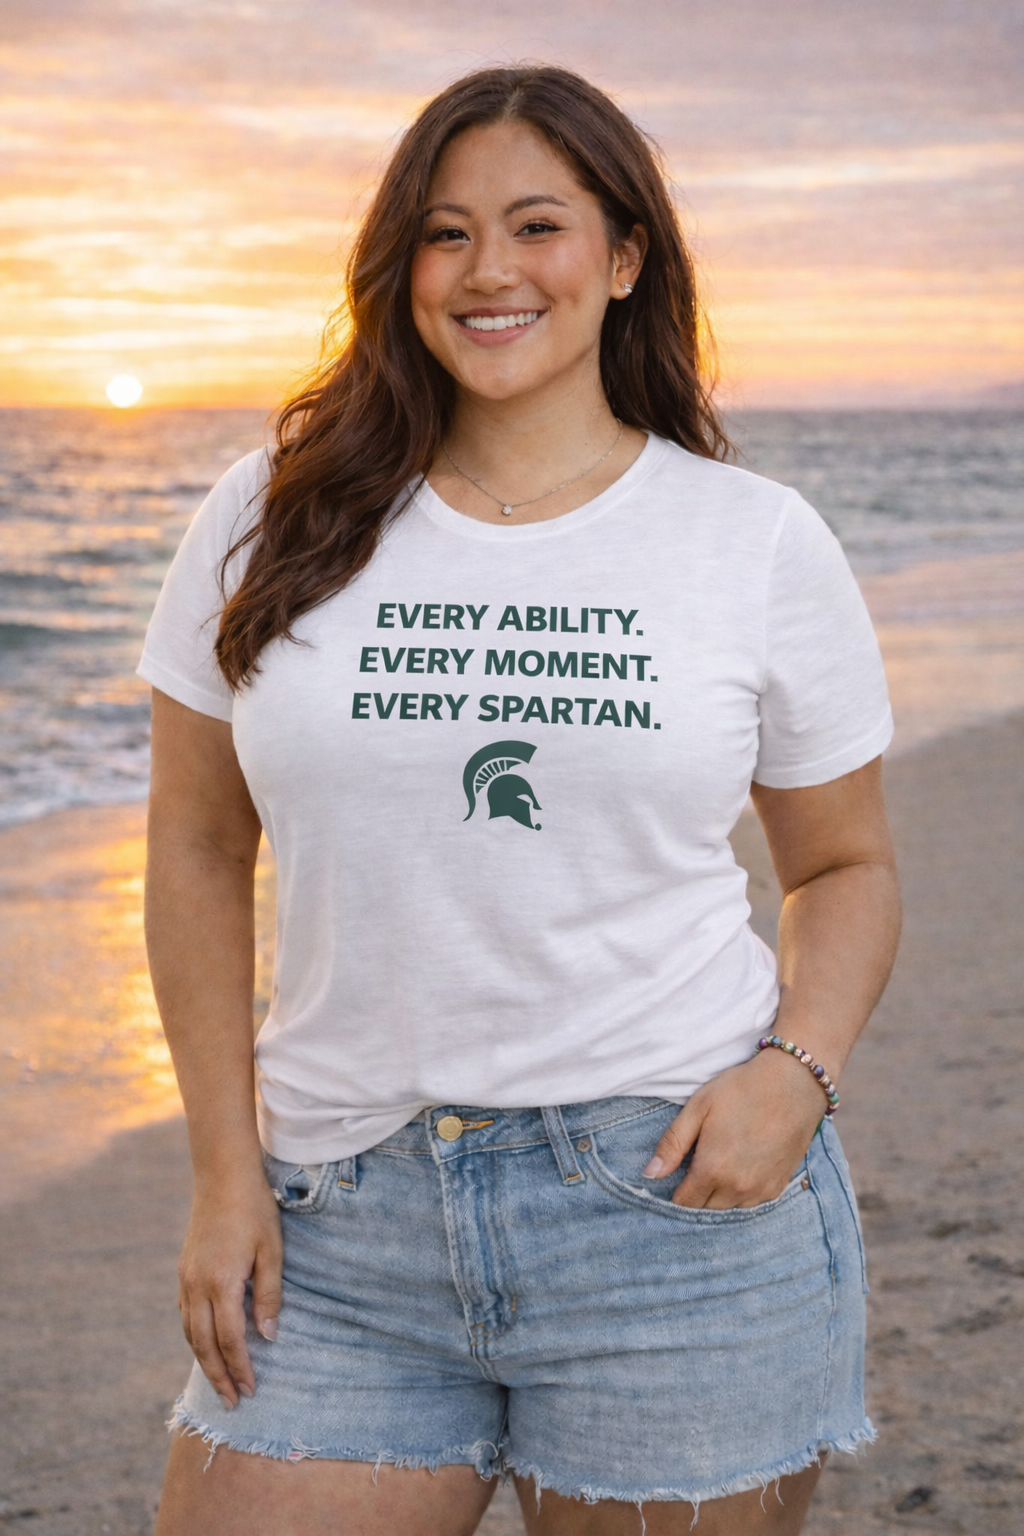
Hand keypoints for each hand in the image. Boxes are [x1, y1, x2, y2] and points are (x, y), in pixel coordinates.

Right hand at [177, 1165, 282, 1406]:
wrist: (223, 1177)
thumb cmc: (255, 1211)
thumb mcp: (272, 1251)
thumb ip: (269, 1295)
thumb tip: (269, 1336)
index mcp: (221, 1283)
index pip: (230, 1339)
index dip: (241, 1368)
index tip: (251, 1391)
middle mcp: (197, 1286)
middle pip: (204, 1345)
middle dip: (219, 1376)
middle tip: (233, 1403)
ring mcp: (186, 1279)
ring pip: (190, 1333)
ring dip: (204, 1361)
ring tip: (220, 1384)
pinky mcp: (183, 1271)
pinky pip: (185, 1315)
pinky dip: (194, 1338)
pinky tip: (206, 1346)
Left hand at [643, 1049, 828, 1209]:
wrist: (794, 1083)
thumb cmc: (742, 1089)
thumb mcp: (699, 1108)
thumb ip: (672, 1144)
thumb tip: (650, 1174)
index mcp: (713, 1169)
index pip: (684, 1203)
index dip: (675, 1192)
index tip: (676, 1176)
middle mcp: (738, 1188)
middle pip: (705, 1209)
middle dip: (696, 1194)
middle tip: (698, 1164)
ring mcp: (761, 1190)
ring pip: (729, 1209)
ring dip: (720, 1195)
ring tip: (721, 1165)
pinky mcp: (779, 1187)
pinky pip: (752, 1203)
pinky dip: (742, 1193)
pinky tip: (742, 1168)